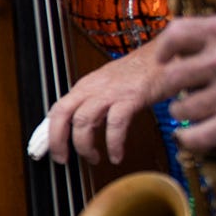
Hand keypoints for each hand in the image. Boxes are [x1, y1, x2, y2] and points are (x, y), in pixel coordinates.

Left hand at [43, 49, 161, 165]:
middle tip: (63, 159)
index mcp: (86, 86)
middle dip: (57, 140)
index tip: (50, 150)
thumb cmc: (141, 72)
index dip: (49, 132)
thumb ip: (95, 105)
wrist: (166, 55)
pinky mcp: (131, 97)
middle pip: (62, 113)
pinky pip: (115, 124)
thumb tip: (82, 129)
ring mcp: (111, 92)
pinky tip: (116, 155)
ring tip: (93, 159)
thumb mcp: (109, 86)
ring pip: (83, 120)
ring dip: (84, 145)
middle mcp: (93, 87)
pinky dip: (113, 143)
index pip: (57, 109)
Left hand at [148, 0, 215, 152]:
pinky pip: (200, 136)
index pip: (176, 34)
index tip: (165, 56)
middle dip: (169, 83)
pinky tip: (192, 134)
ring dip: (182, 110)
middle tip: (175, 88)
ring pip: (183, 107)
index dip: (165, 46)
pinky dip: (191, 139)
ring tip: (190, 109)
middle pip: (171, 75)